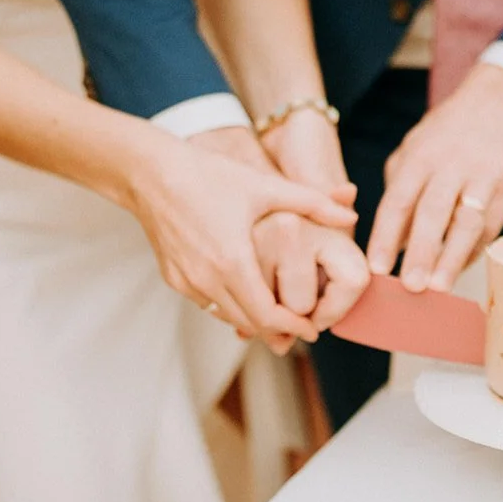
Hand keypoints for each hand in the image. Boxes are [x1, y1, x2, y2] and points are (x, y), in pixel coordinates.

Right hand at [192, 124, 365, 349]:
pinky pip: (207, 304)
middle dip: (277, 329)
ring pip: (227, 317)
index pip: (268, 316)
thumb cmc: (209, 175)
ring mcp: (186, 282)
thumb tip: (352, 213)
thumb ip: (313, 202)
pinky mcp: (173, 278)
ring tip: (279, 314)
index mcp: (233, 262)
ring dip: (253, 319)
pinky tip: (246, 292)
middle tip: (302, 327)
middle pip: (249, 324)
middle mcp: (207, 279)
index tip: (314, 329)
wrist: (150, 172)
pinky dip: (229, 305)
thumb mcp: (265, 186)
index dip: (294, 327)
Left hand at [367, 64, 502, 291]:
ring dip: (452, 257)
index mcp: (420, 156)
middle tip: (410, 286)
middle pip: (433, 212)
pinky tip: (457, 270)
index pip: (398, 200)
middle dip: (421, 251)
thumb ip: (399, 191)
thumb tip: (391, 242)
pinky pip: (491, 226)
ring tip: (439, 288)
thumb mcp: (414, 149)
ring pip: (467, 222)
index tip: (375, 268)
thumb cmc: (446, 135)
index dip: (385, 235)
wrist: (498, 103)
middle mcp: (451, 165)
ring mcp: (483, 176)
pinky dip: (472, 251)